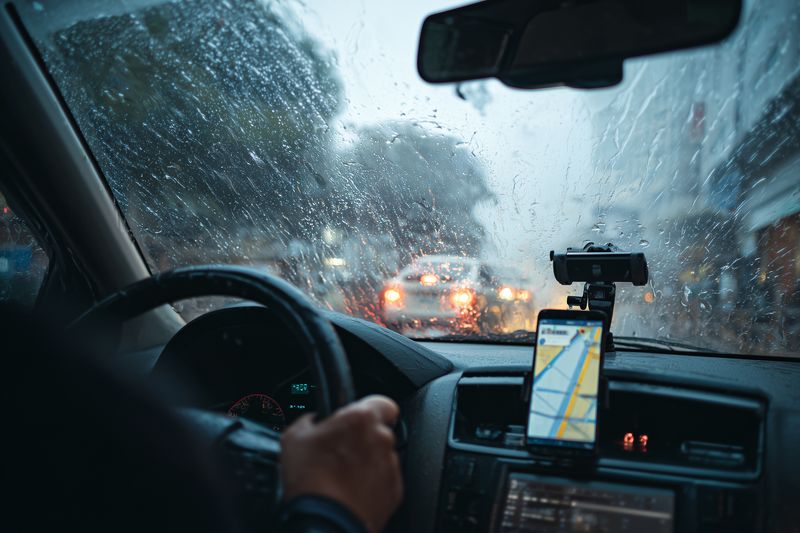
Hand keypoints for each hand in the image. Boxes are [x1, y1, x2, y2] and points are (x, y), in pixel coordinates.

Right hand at [280, 395, 402, 532]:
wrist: (324, 523)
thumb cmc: (310, 480)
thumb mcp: (294, 437)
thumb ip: (310, 420)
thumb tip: (313, 421)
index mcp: (361, 419)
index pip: (382, 402)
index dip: (371, 408)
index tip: (359, 417)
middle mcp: (382, 439)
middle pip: (379, 431)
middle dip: (363, 439)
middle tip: (341, 451)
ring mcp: (391, 466)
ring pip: (382, 456)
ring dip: (367, 462)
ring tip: (343, 476)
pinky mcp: (394, 491)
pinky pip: (384, 480)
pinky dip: (371, 484)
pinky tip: (350, 491)